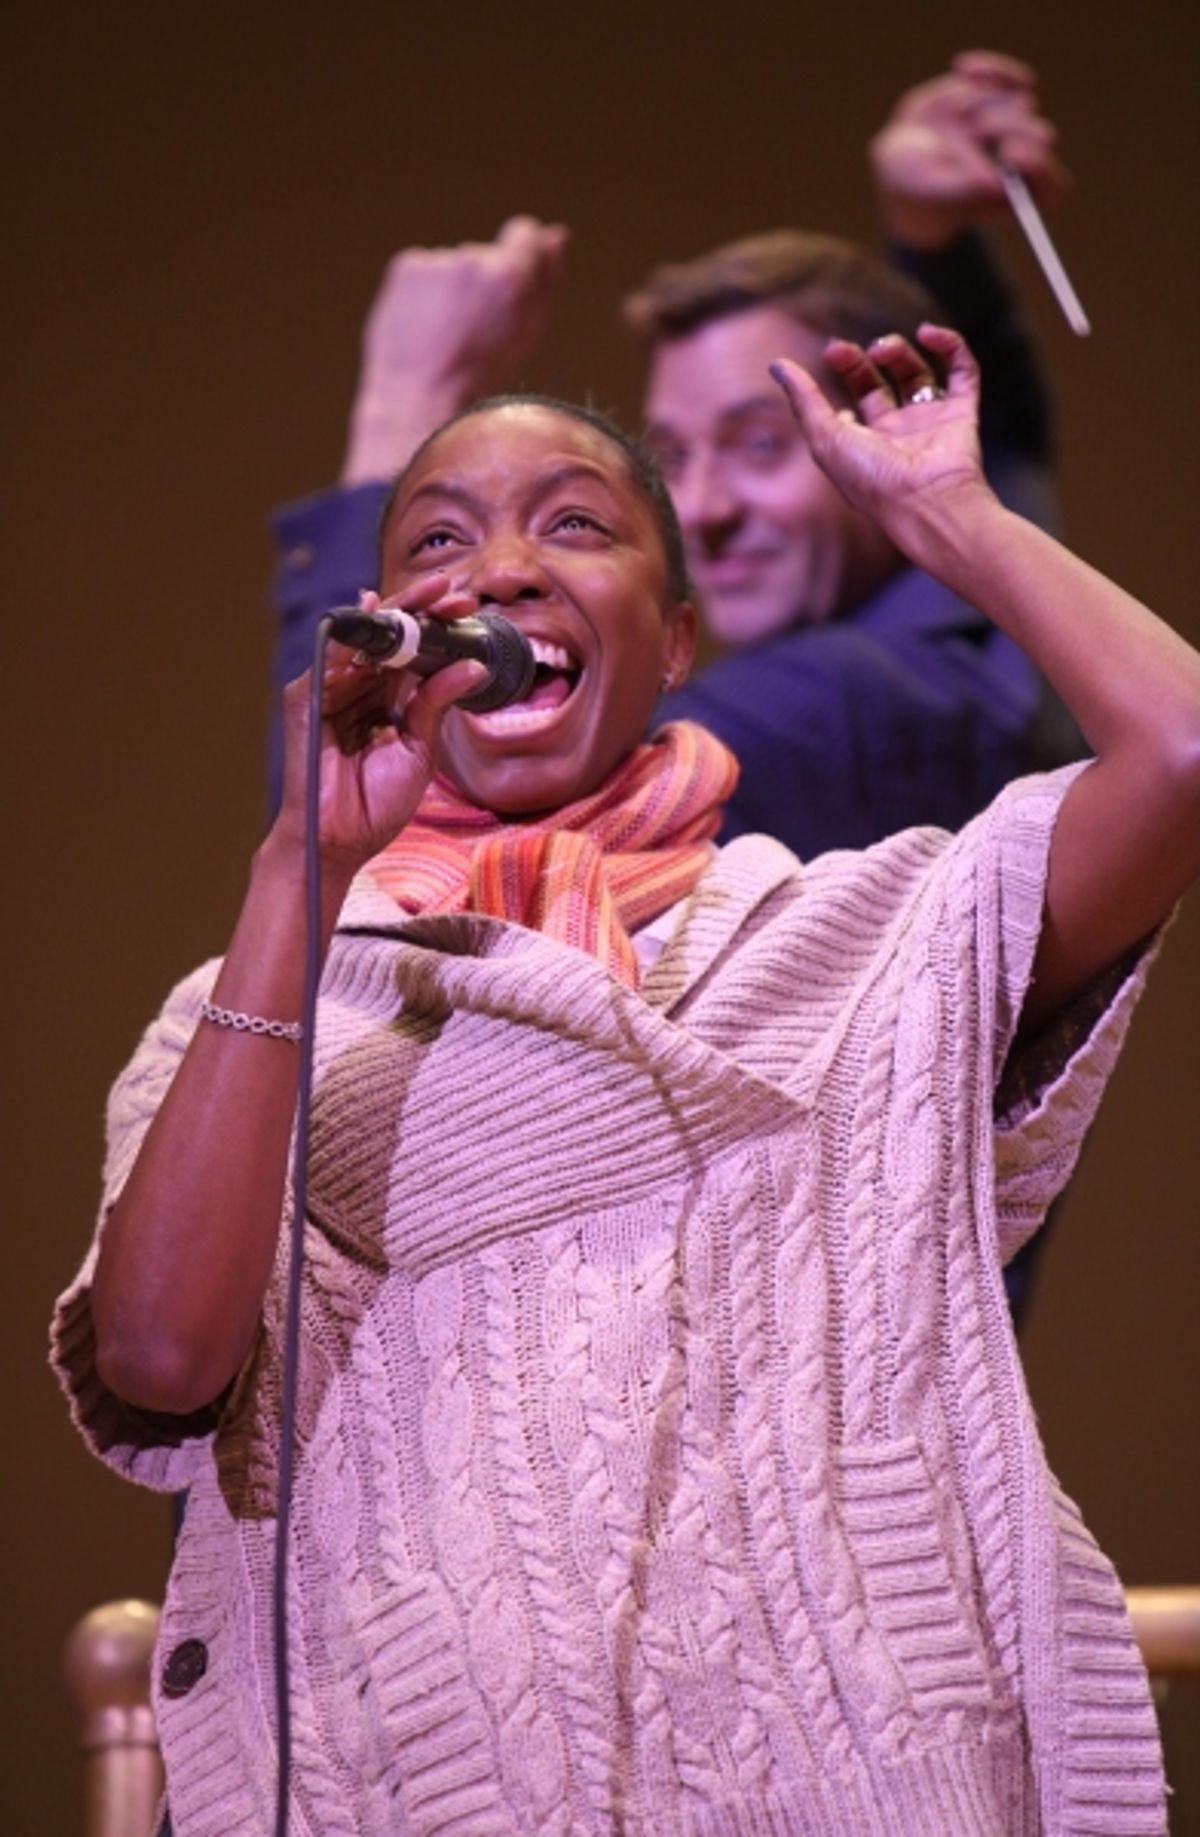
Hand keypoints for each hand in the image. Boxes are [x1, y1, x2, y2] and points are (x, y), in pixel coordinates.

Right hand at [273, 572, 485, 868]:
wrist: (343, 839)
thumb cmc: (377, 802)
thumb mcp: (420, 748)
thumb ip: (436, 703)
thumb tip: (473, 666)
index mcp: (386, 697)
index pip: (412, 650)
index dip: (437, 627)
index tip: (470, 610)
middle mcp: (358, 686)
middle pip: (389, 635)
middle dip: (421, 609)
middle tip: (454, 591)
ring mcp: (330, 688)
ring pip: (362, 638)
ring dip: (395, 615)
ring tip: (430, 599)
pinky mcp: (305, 699)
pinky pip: (328, 658)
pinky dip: (352, 636)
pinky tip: (376, 616)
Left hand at [342, 215, 568, 483]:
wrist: (419, 397)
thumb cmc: (481, 375)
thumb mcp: (529, 333)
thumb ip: (547, 279)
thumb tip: (556, 234)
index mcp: (510, 276)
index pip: (523, 233)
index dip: (519, 256)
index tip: (509, 281)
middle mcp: (473, 259)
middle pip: (485, 256)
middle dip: (482, 283)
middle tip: (472, 333)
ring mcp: (436, 261)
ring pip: (452, 266)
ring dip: (451, 290)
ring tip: (445, 336)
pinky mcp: (406, 266)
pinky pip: (423, 271)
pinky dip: (422, 293)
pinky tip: (423, 327)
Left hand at [770, 325, 988, 539]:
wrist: (925, 501)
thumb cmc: (871, 479)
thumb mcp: (825, 438)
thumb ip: (803, 399)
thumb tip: (777, 364)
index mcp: (865, 444)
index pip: (855, 399)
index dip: (844, 369)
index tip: (831, 352)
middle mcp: (897, 434)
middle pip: (882, 383)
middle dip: (864, 359)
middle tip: (850, 347)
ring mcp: (930, 424)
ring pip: (917, 374)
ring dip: (900, 351)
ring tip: (884, 347)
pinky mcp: (962, 415)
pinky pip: (963, 373)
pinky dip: (950, 347)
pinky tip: (929, 332)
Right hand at [870, 51, 1070, 248]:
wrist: (900, 154)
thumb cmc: (915, 182)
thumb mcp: (932, 190)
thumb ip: (962, 188)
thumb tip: (994, 183)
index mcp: (1014, 199)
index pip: (1052, 189)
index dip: (1039, 167)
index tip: (1012, 154)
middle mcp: (1022, 165)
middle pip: (1040, 138)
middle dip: (1010, 128)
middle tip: (979, 125)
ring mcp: (1016, 129)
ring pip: (1019, 105)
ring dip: (982, 106)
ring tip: (956, 118)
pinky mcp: (1005, 97)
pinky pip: (1013, 77)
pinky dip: (991, 70)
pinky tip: (963, 68)